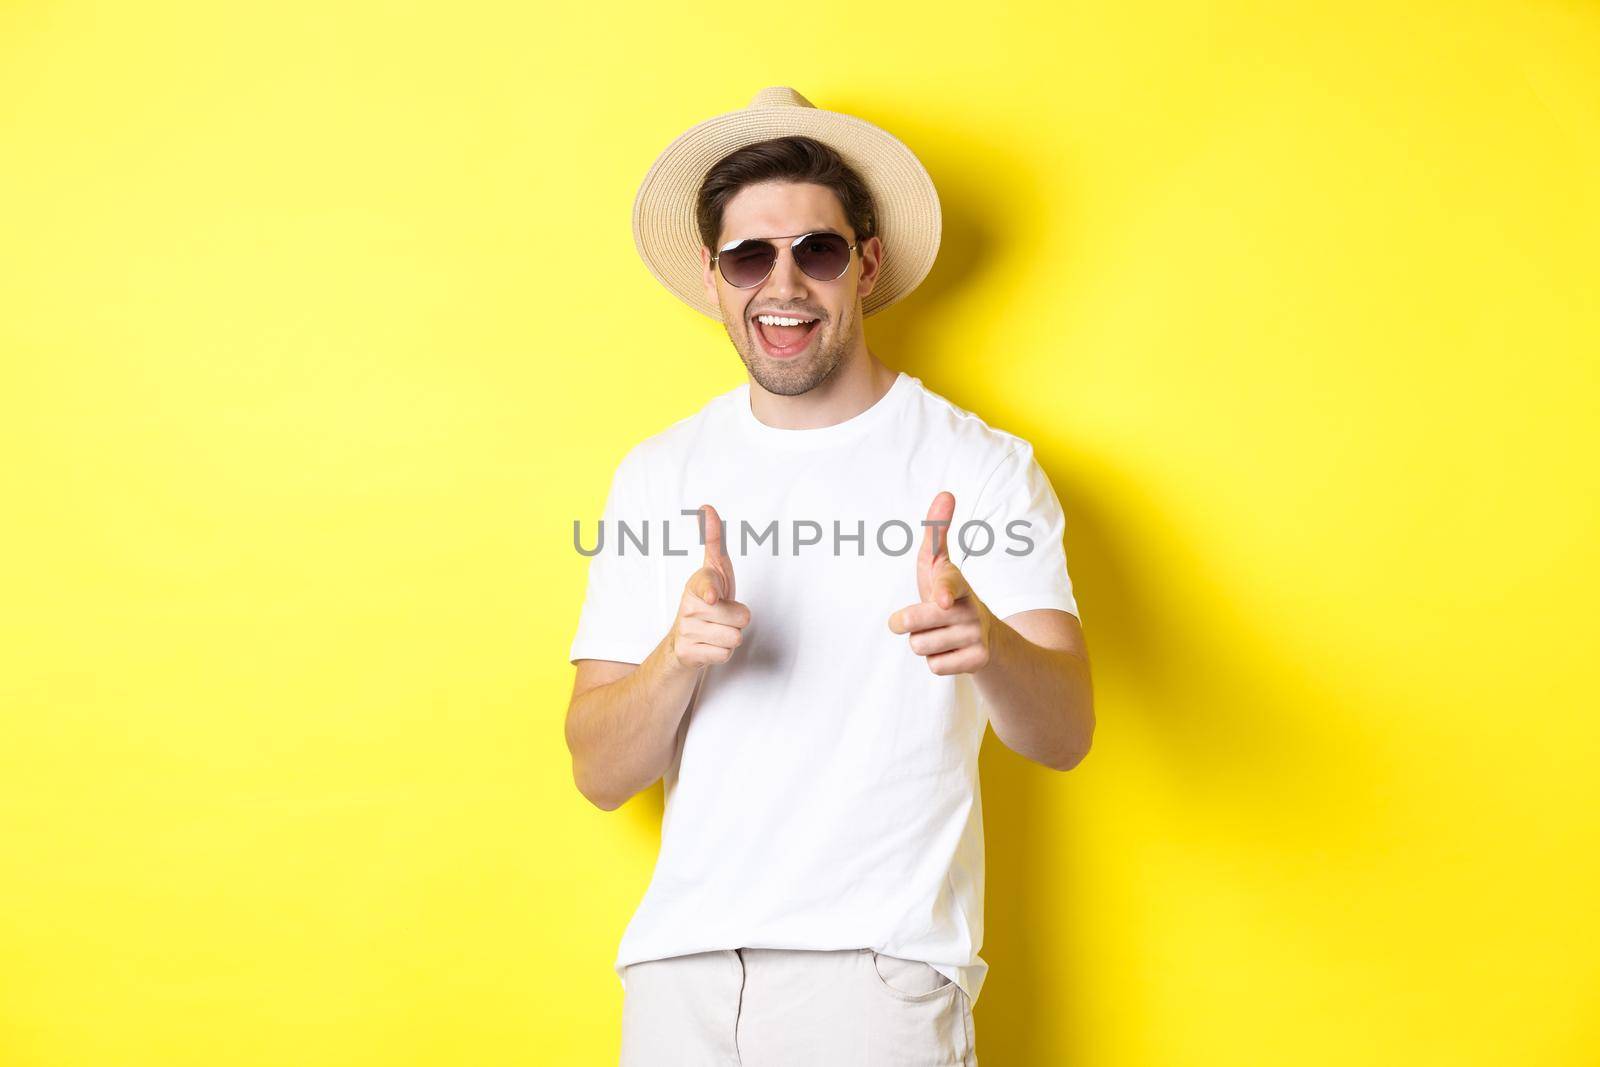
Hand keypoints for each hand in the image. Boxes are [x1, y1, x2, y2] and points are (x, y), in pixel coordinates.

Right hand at [668, 504, 750, 671]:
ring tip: (715, 631)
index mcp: (698, 584)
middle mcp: (689, 605)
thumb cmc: (707, 602)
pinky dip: (722, 653)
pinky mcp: (687, 653)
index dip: (712, 593)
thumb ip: (713, 540)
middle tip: (722, 617)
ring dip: (730, 637)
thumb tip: (706, 507)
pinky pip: (725, 654)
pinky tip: (709, 646)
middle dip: (738, 620)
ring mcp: (686, 630)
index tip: (712, 597)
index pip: (708, 585)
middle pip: (741, 616)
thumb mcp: (714, 570)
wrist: (683, 641)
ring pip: (734, 637)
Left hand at [887, 491, 994, 675]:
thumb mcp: (938, 565)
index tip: (941, 598)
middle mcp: (971, 607)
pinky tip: (950, 651)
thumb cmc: (948, 594)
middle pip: (916, 622)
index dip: (943, 590)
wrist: (985, 636)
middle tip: (911, 619)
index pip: (947, 583)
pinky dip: (937, 661)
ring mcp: (977, 635)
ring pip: (920, 645)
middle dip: (907, 622)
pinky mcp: (978, 660)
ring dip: (922, 642)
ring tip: (939, 633)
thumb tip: (946, 493)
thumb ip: (937, 532)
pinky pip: (935, 666)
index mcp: (957, 582)